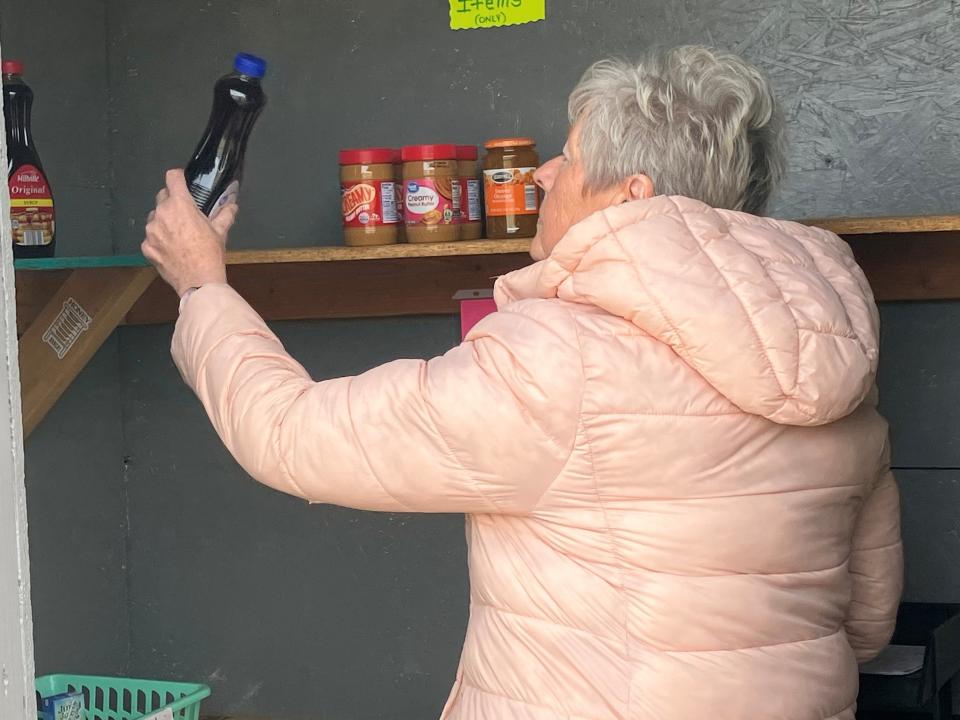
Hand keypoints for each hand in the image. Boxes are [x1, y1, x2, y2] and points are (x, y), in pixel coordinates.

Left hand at [142, 169, 237, 296]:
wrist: (198, 281)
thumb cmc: (210, 254)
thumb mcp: (220, 232)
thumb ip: (225, 215)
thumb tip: (232, 205)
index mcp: (180, 204)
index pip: (172, 177)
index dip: (178, 177)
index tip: (182, 182)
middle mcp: (161, 213)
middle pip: (162, 196)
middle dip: (172, 202)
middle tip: (184, 214)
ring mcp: (151, 231)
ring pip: (155, 218)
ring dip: (164, 221)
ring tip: (178, 235)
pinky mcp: (146, 247)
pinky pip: (151, 237)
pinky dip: (159, 240)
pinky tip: (171, 249)